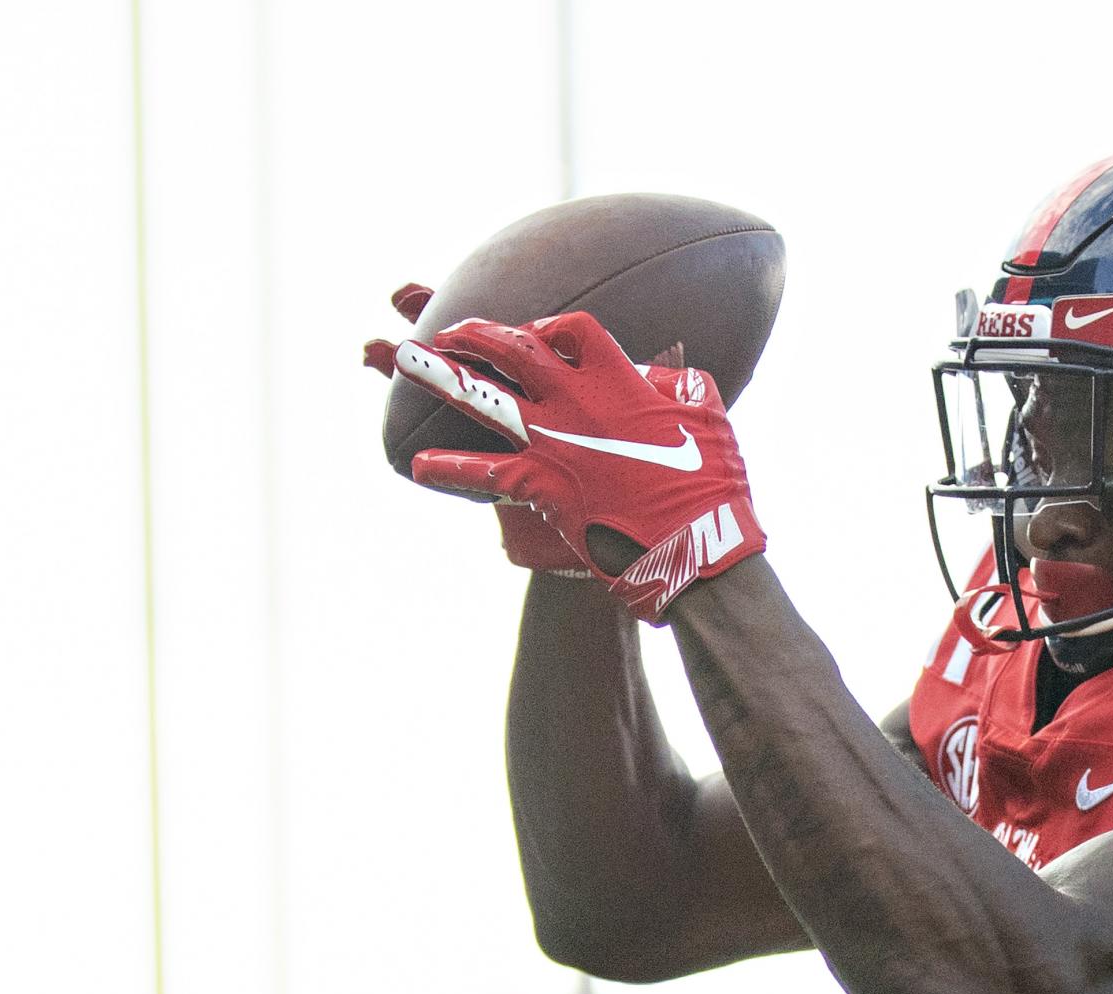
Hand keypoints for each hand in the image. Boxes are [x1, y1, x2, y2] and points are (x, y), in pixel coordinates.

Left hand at [382, 311, 764, 621]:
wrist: (698, 545)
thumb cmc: (713, 487)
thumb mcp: (708, 419)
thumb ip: (680, 385)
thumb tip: (661, 373)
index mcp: (622, 379)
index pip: (572, 331)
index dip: (548, 328)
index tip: (535, 334)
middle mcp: (578, 400)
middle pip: (513, 349)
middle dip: (475, 333)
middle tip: (445, 330)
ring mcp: (555, 442)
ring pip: (483, 396)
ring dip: (438, 376)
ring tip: (398, 357)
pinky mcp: (542, 487)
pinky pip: (482, 472)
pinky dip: (447, 468)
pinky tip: (418, 466)